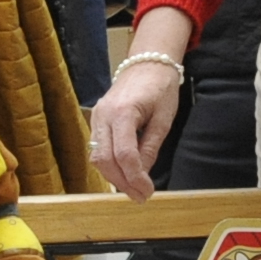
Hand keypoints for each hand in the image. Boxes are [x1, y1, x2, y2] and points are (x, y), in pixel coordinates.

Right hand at [89, 6, 194, 199]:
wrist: (147, 62)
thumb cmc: (160, 86)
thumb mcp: (164, 119)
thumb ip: (151, 147)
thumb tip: (144, 174)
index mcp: (123, 112)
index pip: (125, 155)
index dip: (135, 177)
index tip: (147, 192)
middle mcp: (104, 115)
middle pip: (105, 160)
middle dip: (123, 182)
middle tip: (140, 196)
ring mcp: (97, 117)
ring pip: (97, 157)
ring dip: (114, 177)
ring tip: (133, 189)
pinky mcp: (97, 120)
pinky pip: (98, 148)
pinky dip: (110, 164)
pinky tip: (124, 173)